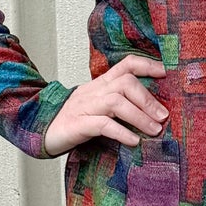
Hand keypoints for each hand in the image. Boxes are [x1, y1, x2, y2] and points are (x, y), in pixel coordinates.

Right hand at [40, 54, 170, 156]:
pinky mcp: (77, 125)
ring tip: (154, 130)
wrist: (39, 129)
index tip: (166, 73)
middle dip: (147, 99)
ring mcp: (84, 107)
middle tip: (163, 116)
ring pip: (116, 102)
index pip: (125, 65)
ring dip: (139, 116)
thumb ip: (120, 104)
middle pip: (125, 83)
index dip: (146, 65)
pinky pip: (102, 124)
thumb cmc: (74, 120)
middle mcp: (94, 92)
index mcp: (100, 84)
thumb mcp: (97, 106)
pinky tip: (134, 141)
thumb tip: (152, 112)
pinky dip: (121, 132)